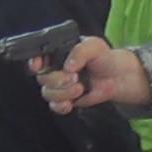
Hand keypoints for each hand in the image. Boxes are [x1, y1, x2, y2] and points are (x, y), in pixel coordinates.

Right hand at [30, 36, 151, 113]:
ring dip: (63, 93)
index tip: (39, 66)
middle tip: (75, 77)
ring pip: (48, 93)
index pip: (37, 56)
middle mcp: (55, 68)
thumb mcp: (94, 46)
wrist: (118, 76)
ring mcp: (59, 85)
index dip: (34, 62)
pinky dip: (61, 105)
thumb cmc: (104, 57)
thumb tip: (68, 66)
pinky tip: (70, 103)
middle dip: (57, 79)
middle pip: (42, 78)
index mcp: (58, 52)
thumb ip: (80, 51)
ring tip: (80, 87)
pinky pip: (55, 106)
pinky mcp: (66, 99)